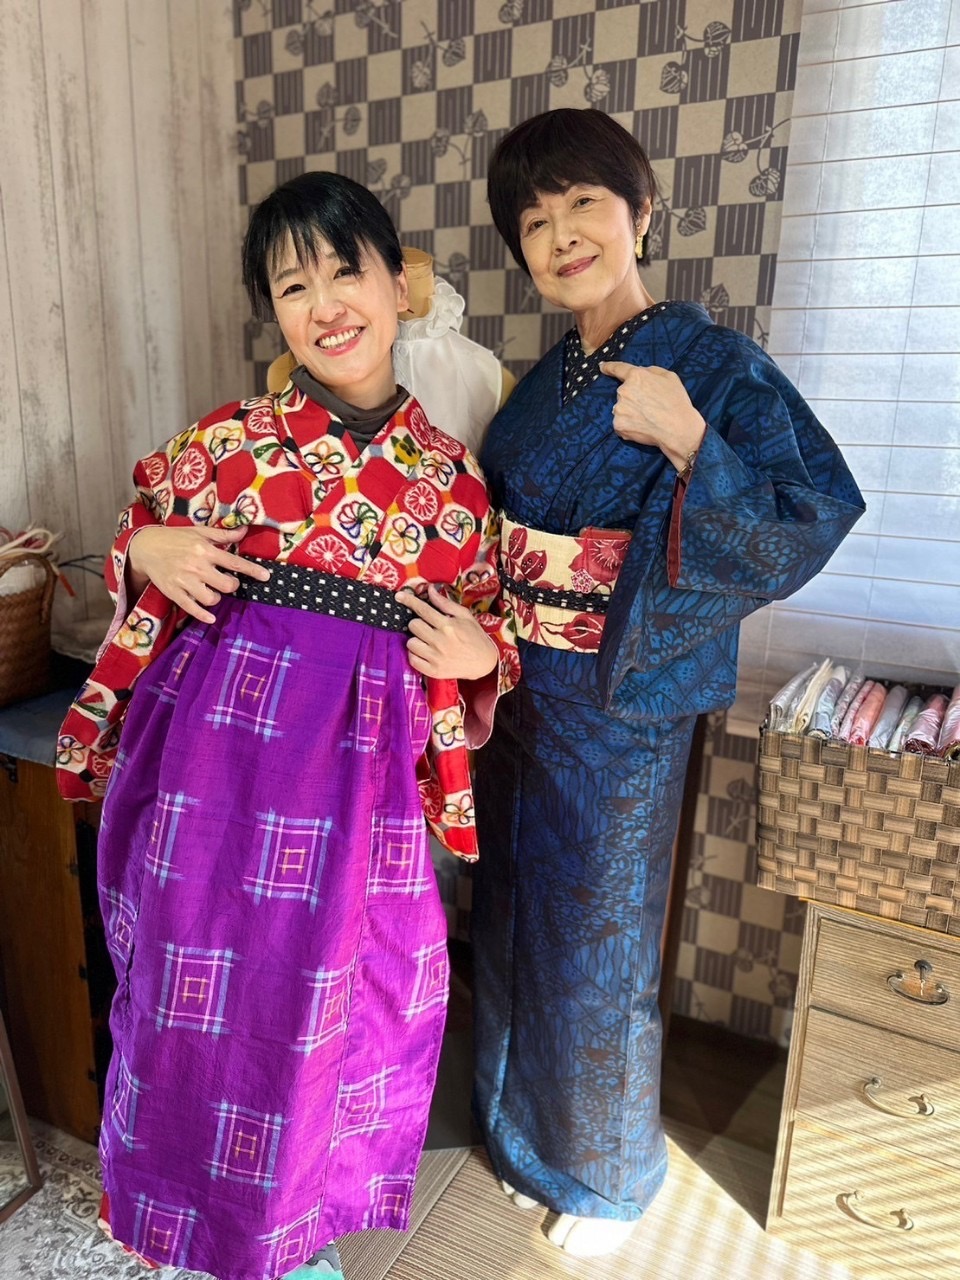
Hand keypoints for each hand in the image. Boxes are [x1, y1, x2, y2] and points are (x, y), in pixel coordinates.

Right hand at [127, 525, 270, 622]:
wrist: (145, 547)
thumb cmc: (175, 538)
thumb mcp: (199, 532)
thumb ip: (222, 535)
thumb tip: (244, 531)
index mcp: (204, 550)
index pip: (234, 563)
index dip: (252, 571)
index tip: (266, 576)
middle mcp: (196, 566)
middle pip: (226, 585)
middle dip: (232, 585)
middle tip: (228, 582)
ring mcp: (184, 581)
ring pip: (211, 599)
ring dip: (217, 598)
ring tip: (213, 591)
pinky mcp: (174, 592)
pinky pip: (192, 609)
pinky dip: (203, 615)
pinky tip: (211, 617)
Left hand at [397, 585, 498, 680]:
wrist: (484, 662)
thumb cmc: (475, 636)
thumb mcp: (465, 616)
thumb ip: (445, 603)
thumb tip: (430, 590)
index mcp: (447, 625)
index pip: (422, 609)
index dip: (409, 600)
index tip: (399, 596)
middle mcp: (440, 641)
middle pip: (413, 625)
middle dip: (418, 623)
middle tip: (427, 627)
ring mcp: (435, 657)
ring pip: (410, 643)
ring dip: (416, 640)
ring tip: (427, 641)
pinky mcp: (433, 671)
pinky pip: (412, 659)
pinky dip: (416, 655)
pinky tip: (425, 652)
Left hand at [600, 361, 705, 472]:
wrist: (677, 429)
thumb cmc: (676, 402)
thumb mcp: (669, 377)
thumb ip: (651, 371)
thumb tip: (640, 371)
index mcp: (636, 376)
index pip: (618, 369)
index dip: (609, 367)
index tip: (603, 367)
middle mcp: (623, 391)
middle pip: (623, 392)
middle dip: (633, 397)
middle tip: (649, 406)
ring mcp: (619, 409)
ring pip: (622, 408)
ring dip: (630, 412)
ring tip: (647, 418)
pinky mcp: (618, 425)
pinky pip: (621, 423)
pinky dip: (629, 425)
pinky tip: (642, 427)